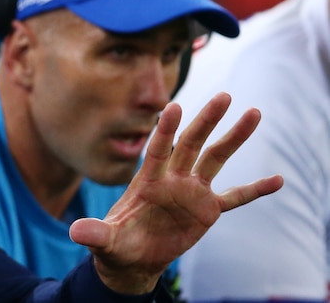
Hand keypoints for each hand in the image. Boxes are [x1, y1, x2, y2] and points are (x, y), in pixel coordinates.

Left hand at [69, 92, 283, 293]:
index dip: (164, 130)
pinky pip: (235, 197)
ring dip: (234, 138)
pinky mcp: (207, 210)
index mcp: (147, 181)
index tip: (174, 105)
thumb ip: (95, 233)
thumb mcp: (105, 241)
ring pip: (215, 158)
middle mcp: (172, 179)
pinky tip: (277, 180)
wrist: (134, 257)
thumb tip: (76, 232)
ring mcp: (192, 192)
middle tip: (224, 96)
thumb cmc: (116, 244)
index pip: (158, 150)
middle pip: (191, 144)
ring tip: (254, 113)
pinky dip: (255, 190)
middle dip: (206, 121)